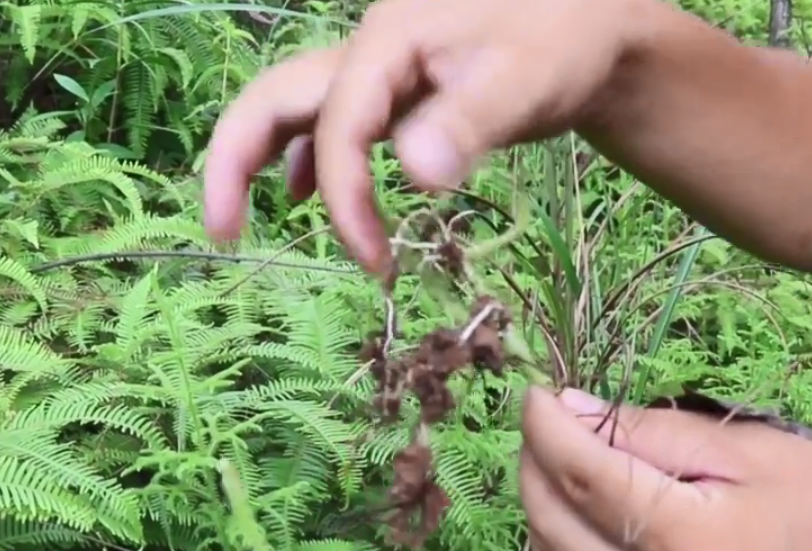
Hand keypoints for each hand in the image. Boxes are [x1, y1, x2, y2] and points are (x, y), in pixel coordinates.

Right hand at [202, 0, 651, 276]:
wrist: (591, 25)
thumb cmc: (563, 42)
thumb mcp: (524, 80)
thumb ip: (468, 124)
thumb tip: (415, 173)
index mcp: (386, 41)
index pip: (337, 128)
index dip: (345, 201)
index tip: (375, 263)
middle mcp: (367, 50)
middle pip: (273, 99)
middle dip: (233, 163)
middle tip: (220, 235)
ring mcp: (377, 69)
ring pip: (294, 110)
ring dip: (260, 160)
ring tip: (241, 223)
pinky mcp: (396, 90)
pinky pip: (330, 121)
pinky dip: (310, 159)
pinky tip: (308, 192)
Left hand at [519, 386, 811, 550]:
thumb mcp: (748, 450)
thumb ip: (654, 431)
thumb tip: (574, 409)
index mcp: (693, 542)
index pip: (585, 476)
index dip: (546, 427)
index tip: (535, 395)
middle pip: (555, 525)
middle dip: (534, 464)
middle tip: (545, 427)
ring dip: (538, 516)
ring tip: (554, 475)